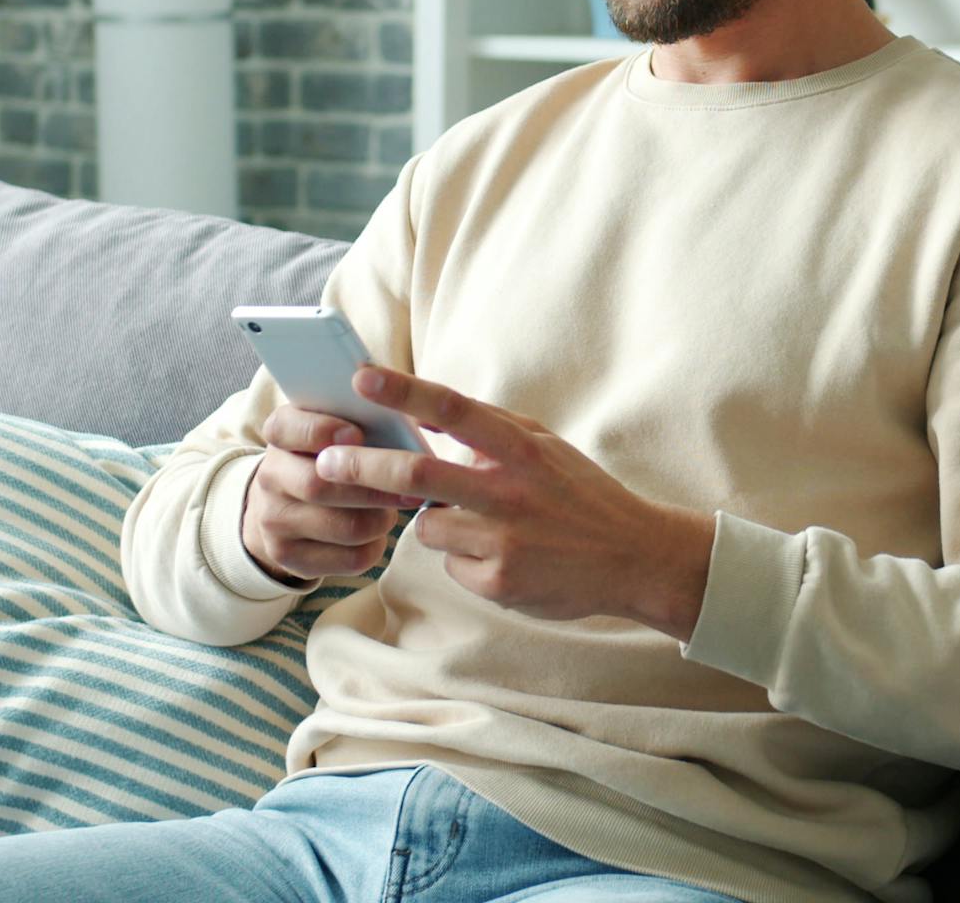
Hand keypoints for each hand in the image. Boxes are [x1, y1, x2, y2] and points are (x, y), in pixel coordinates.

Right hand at [241, 403, 425, 585]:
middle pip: (320, 486)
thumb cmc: (327, 455)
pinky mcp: (290, 557)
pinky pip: (349, 558)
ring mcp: (274, 521)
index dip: (321, 431)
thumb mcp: (331, 427)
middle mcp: (269, 477)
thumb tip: (404, 410)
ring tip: (396, 508)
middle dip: (373, 487)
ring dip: (381, 518)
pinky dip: (375, 546)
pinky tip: (378, 532)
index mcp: (280, 434)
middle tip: (412, 486)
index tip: (356, 434)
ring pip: (344, 526)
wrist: (283, 506)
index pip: (287, 428)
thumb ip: (358, 416)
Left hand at [312, 364, 716, 639]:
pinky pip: (451, 565)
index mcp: (520, 448)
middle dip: (362, 466)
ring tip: (480, 526)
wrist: (633, 558)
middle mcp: (508, 491)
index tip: (362, 378)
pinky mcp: (498, 581)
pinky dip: (463, 559)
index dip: (403, 392)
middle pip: (416, 472)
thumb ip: (493, 431)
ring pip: (428, 526)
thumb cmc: (582, 495)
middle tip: (326, 464)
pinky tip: (504, 558)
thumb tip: (432, 413)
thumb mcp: (545, 448)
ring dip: (435, 523)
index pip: (453, 410)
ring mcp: (502, 540)